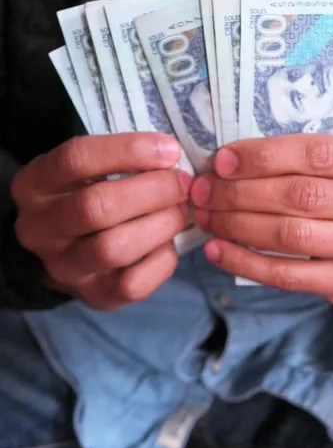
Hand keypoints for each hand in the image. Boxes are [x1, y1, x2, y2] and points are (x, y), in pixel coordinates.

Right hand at [11, 134, 191, 309]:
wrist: (64, 249)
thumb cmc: (84, 194)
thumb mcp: (84, 169)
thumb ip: (119, 159)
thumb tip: (169, 155)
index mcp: (34, 185)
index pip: (76, 160)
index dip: (128, 151)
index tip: (168, 150)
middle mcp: (40, 229)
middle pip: (96, 207)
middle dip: (152, 191)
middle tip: (182, 183)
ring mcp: (64, 268)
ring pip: (113, 249)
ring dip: (159, 225)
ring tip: (179, 210)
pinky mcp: (93, 296)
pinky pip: (133, 285)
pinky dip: (161, 260)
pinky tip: (169, 243)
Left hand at [191, 135, 332, 302]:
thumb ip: (302, 155)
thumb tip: (229, 162)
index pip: (316, 154)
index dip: (263, 157)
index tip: (222, 161)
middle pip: (301, 196)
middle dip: (241, 192)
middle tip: (204, 191)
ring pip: (292, 236)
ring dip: (237, 226)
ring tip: (206, 217)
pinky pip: (288, 276)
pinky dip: (246, 263)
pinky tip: (218, 250)